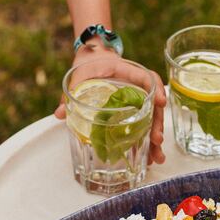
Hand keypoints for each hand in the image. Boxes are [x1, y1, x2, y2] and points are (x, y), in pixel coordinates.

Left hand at [55, 43, 165, 163]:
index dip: (156, 89)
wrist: (93, 62)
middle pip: (154, 104)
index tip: (160, 102)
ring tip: (157, 157)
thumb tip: (59, 113)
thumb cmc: (89, 66)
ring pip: (152, 118)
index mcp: (126, 72)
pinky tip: (149, 156)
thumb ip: (71, 92)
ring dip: (155, 138)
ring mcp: (138, 100)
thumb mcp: (80, 76)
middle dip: (157, 124)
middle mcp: (137, 87)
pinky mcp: (135, 111)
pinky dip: (147, 141)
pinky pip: (145, 125)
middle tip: (157, 141)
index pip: (146, 77)